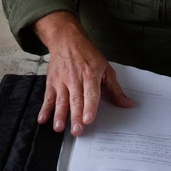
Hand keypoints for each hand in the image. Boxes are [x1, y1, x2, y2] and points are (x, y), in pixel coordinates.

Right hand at [34, 11, 134, 134]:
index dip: (89, 107)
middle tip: (77, 131)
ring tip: (59, 128)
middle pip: (75, 100)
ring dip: (59, 115)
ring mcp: (62, 81)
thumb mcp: (106, 68)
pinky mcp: (52, 82)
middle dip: (75, 116)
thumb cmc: (88, 54)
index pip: (90, 94)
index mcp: (90, 75)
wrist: (66, 39)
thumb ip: (115, 89)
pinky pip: (48, 97)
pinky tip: (42, 119)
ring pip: (61, 100)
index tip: (88, 119)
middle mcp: (75, 79)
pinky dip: (44, 108)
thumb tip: (128, 104)